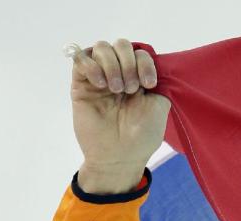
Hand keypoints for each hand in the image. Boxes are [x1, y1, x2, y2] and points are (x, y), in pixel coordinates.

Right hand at [68, 38, 170, 174]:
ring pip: (101, 47)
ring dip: (112, 65)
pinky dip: (91, 65)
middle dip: (129, 63)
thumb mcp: (160, 107)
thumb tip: (151, 62)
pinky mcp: (81, 84)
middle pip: (121, 45)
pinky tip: (101, 84)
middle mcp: (119, 74)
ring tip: (116, 90)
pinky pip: (80, 58)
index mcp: (139, 78)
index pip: (140, 52)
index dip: (145, 62)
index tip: (149, 84)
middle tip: (131, 89)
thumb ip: (158, 81)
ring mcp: (99, 77)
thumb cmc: (142, 136)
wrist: (119, 157)